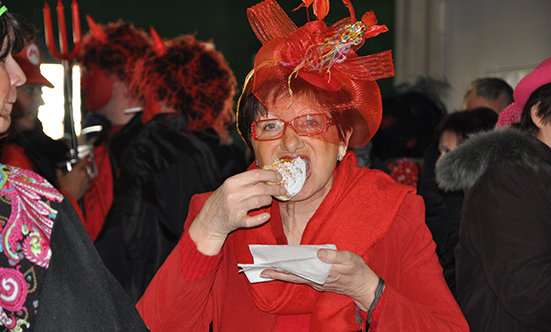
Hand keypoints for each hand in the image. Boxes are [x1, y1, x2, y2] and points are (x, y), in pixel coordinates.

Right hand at [56, 159, 90, 200]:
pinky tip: (79, 183)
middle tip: (76, 172)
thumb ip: (59, 172)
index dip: (83, 160)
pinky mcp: (88, 185)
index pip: (82, 161)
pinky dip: (84, 181)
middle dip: (81, 169)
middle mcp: (83, 173)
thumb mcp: (60, 178)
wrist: (69, 196)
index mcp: (77, 170)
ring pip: (86, 175)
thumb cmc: (65, 187)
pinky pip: (87, 181)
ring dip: (83, 175)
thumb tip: (58, 170)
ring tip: (77, 179)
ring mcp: (86, 179)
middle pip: (84, 168)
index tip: (83, 160)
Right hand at [188, 169, 285, 254]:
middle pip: (260, 188)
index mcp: (232, 182)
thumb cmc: (222, 200)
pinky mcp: (236, 221)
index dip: (270, 174)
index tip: (279, 176)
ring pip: (259, 201)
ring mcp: (234, 208)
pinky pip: (252, 220)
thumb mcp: (230, 186)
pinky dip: (261, 218)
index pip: (255, 174)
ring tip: (270, 200)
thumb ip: (246, 181)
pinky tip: (266, 216)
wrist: (209, 219)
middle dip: (274, 188)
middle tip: (282, 189)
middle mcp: (233, 194)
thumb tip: (268, 176)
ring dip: (268, 200)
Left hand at [260, 249, 380, 310]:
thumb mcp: (350, 259)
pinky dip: (294, 274)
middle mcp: (317, 281)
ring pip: (297, 278)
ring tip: (271, 269)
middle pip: (293, 277)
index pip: (297, 273)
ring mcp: (318, 283)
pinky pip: (304, 278)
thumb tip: (319, 253)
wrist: (365, 287)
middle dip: (277, 274)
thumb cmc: (358, 271)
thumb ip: (334, 255)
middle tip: (262, 270)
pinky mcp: (321, 282)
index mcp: (322, 275)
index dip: (283, 270)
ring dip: (284, 274)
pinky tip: (289, 269)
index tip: (271, 267)